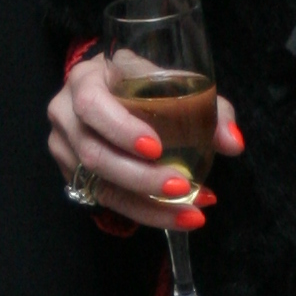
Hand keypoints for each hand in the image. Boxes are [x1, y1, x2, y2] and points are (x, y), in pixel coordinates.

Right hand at [46, 52, 243, 230]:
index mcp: (87, 79)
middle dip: (141, 177)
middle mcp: (65, 112)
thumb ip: (207, 107)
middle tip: (183, 187)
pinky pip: (105, 200)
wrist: (109, 92)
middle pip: (94, 153)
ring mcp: (63, 146)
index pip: (93, 104)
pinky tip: (176, 217)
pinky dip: (144, 212)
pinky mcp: (71, 174)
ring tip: (190, 212)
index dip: (121, 129)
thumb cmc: (142, 83)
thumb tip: (232, 142)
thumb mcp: (172, 81)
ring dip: (147, 204)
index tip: (156, 148)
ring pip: (99, 184)